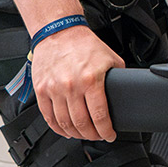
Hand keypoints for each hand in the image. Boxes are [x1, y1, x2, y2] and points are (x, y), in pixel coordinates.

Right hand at [29, 24, 123, 141]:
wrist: (59, 31)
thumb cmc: (84, 44)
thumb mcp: (110, 58)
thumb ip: (118, 77)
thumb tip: (126, 93)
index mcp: (91, 79)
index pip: (100, 116)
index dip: (106, 131)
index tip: (109, 135)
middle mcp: (71, 86)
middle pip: (82, 123)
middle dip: (92, 135)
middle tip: (97, 135)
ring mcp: (54, 89)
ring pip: (65, 123)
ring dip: (76, 133)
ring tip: (83, 133)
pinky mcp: (41, 90)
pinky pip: (48, 117)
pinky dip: (57, 128)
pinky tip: (65, 130)